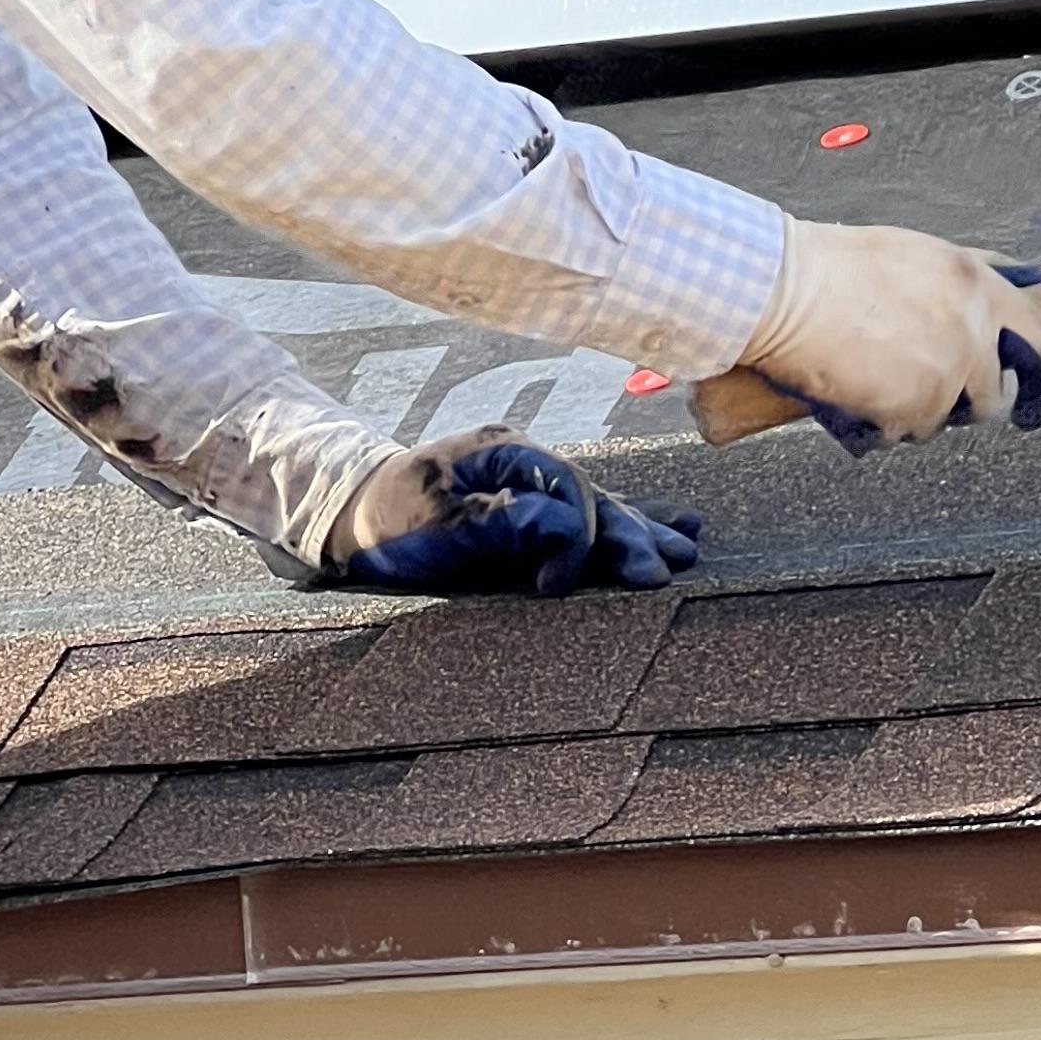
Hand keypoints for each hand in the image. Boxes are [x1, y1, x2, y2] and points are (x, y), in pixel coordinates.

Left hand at [329, 436, 703, 593]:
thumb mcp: (433, 523)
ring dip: (641, 532)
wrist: (353, 514)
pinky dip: (627, 526)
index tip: (556, 586)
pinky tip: (673, 529)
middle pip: (595, 497)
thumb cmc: (388, 520)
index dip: (576, 537)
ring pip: (600, 507)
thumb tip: (564, 528)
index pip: (567, 490)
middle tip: (660, 575)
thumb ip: (499, 522)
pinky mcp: (530, 509)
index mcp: (506, 453)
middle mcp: (526, 462)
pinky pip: (588, 517)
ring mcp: (530, 483)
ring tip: (687, 552)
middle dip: (630, 537)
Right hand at [707, 222, 1040, 452]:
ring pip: (943, 419)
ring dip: (911, 412)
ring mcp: (946, 374)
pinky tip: (844, 395)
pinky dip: (874, 426)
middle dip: (963, 404)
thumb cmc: (825, 268)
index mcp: (973, 281)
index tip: (1037, 391)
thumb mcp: (908, 256)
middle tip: (929, 399)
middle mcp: (971, 329)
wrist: (780, 292)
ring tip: (864, 382)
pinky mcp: (913, 410)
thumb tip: (989, 303)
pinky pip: (902, 435)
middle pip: (992, 395)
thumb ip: (954, 284)